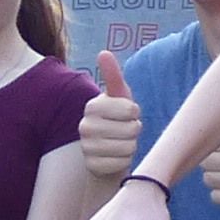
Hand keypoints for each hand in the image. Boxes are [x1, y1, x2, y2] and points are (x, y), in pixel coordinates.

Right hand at [78, 49, 140, 182]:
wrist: (106, 154)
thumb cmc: (116, 121)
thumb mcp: (118, 98)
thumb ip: (113, 76)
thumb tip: (103, 52)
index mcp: (92, 106)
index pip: (130, 109)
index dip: (135, 113)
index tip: (126, 115)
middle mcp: (84, 126)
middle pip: (131, 129)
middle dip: (134, 131)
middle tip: (124, 131)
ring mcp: (86, 148)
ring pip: (128, 147)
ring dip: (131, 146)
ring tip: (121, 143)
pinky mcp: (92, 167)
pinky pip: (121, 163)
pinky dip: (124, 161)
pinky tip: (116, 158)